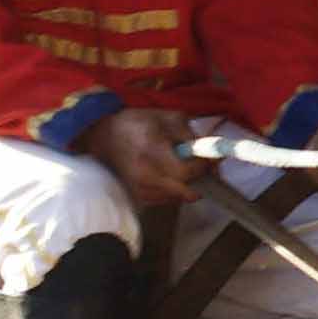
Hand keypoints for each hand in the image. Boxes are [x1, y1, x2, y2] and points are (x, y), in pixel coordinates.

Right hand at [81, 105, 209, 206]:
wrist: (105, 135)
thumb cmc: (138, 123)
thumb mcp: (169, 118)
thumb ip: (192, 136)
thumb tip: (212, 154)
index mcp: (153, 152)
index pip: (187, 172)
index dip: (204, 168)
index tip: (210, 159)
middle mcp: (146, 175)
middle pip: (186, 192)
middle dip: (200, 180)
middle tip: (203, 167)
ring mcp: (141, 189)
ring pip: (179, 198)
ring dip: (188, 185)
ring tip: (183, 167)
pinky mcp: (139, 197)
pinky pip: (168, 199)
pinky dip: (175, 189)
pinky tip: (169, 174)